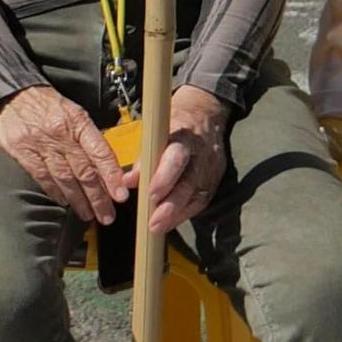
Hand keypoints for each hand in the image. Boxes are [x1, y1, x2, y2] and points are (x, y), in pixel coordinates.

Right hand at [0, 85, 128, 228]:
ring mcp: (41, 144)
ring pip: (65, 178)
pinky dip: (55, 192)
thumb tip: (106, 164)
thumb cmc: (46, 104)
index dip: (112, 176)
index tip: (120, 195)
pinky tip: (64, 202)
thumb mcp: (73, 111)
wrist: (12, 93)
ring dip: (79, 200)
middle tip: (107, 215)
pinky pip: (42, 177)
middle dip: (98, 197)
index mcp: (78, 121)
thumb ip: (88, 136)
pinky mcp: (23, 152)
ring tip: (88, 214)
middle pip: (84, 171)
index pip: (100, 152)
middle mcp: (61, 134)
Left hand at [138, 84, 232, 239]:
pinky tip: (170, 222)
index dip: (164, 178)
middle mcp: (202, 155)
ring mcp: (211, 170)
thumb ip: (143, 157)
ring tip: (157, 227)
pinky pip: (200, 202)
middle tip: (153, 223)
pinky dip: (184, 213)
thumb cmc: (176, 123)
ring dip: (176, 215)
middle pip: (189, 184)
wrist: (206, 114)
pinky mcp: (214, 181)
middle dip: (170, 206)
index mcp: (185, 137)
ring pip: (196, 197)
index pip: (176, 159)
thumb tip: (127, 181)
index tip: (150, 194)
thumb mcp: (157, 131)